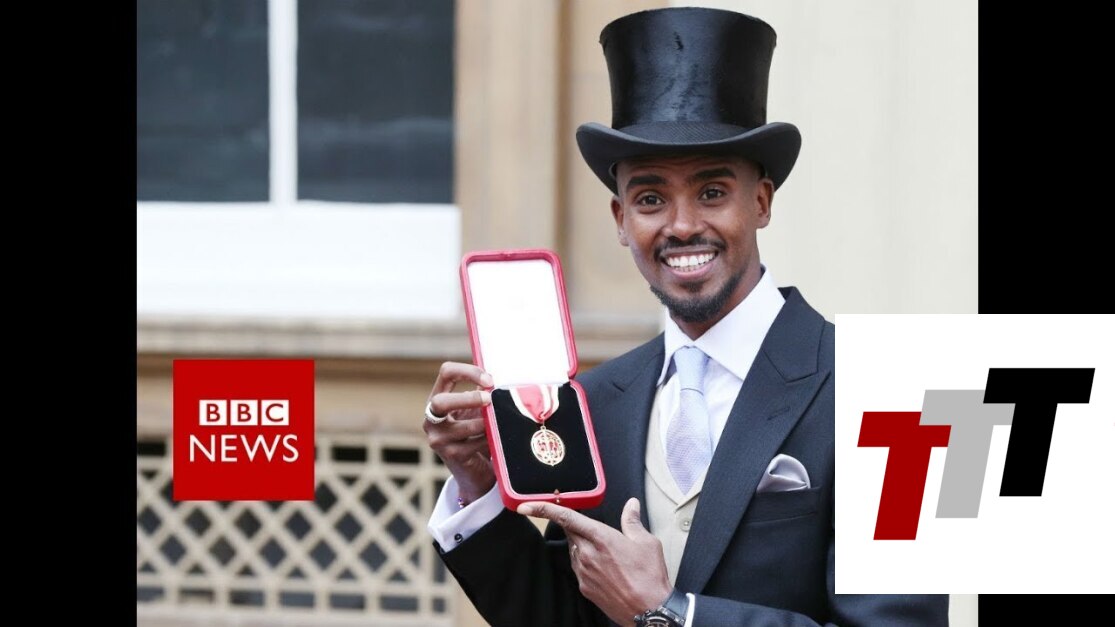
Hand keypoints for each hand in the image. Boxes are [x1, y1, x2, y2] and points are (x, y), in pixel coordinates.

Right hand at [424, 362, 494, 502]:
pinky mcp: (452, 456)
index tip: (489, 380)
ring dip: (487, 423)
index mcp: (436, 400)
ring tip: (500, 421)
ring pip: (465, 427)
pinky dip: (491, 437)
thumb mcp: (475, 409)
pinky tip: (498, 437)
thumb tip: (499, 376)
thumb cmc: (475, 432)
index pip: (446, 373)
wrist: (473, 469)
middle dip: (468, 399)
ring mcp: (439, 440)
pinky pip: (476, 443)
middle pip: (440, 402)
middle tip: (490, 399)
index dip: (468, 371)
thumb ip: (482, 392)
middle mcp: (431, 419)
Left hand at [518, 497, 671, 624]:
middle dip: (575, 527)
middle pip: (570, 532)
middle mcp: (588, 554)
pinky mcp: (585, 587)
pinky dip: (586, 562)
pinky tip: (605, 568)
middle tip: (594, 530)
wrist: (649, 611)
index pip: (566, 518)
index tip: (525, 506)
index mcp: (602, 538)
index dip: (543, 509)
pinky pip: (579, 568)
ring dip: (583, 545)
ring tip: (608, 553)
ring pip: (574, 550)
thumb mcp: (647, 543)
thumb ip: (633, 521)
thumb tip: (631, 505)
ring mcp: (584, 572)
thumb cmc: (650, 577)